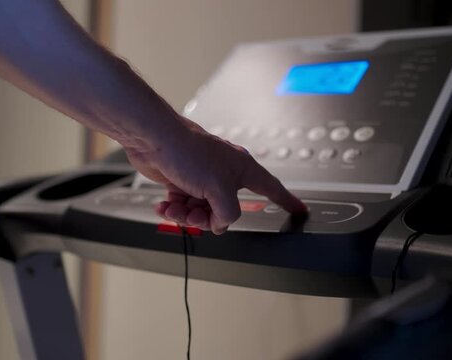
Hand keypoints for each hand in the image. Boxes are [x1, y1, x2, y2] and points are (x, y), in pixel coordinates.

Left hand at [123, 115, 306, 233]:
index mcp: (242, 169)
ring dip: (186, 215)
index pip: (272, 189)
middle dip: (208, 218)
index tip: (298, 209)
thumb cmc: (187, 150)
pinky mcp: (183, 179)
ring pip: (202, 210)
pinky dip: (173, 208)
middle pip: (227, 210)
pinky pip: (183, 204)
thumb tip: (221, 224)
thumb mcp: (218, 189)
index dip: (287, 200)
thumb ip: (228, 213)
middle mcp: (225, 173)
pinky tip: (164, 206)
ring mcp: (203, 176)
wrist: (153, 138)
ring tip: (175, 209)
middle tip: (196, 216)